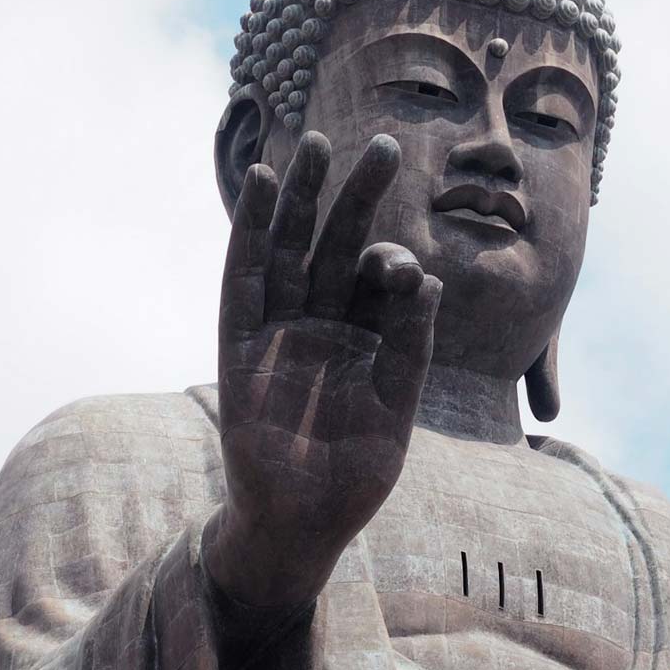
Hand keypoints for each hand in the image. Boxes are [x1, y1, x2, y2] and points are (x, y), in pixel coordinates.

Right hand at [206, 131, 441, 608]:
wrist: (305, 525)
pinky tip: (259, 187)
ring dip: (300, 197)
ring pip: (288, 249)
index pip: (377, 281)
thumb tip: (429, 280)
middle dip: (356, 197)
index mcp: (363, 340)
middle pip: (336, 246)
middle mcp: (320, 326)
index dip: (392, 261)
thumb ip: (411, 346)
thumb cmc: (353, 473)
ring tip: (314, 144)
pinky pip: (244, 280)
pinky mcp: (240, 345)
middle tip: (383, 144)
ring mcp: (279, 331)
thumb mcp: (397, 407)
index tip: (405, 264)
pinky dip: (248, 232)